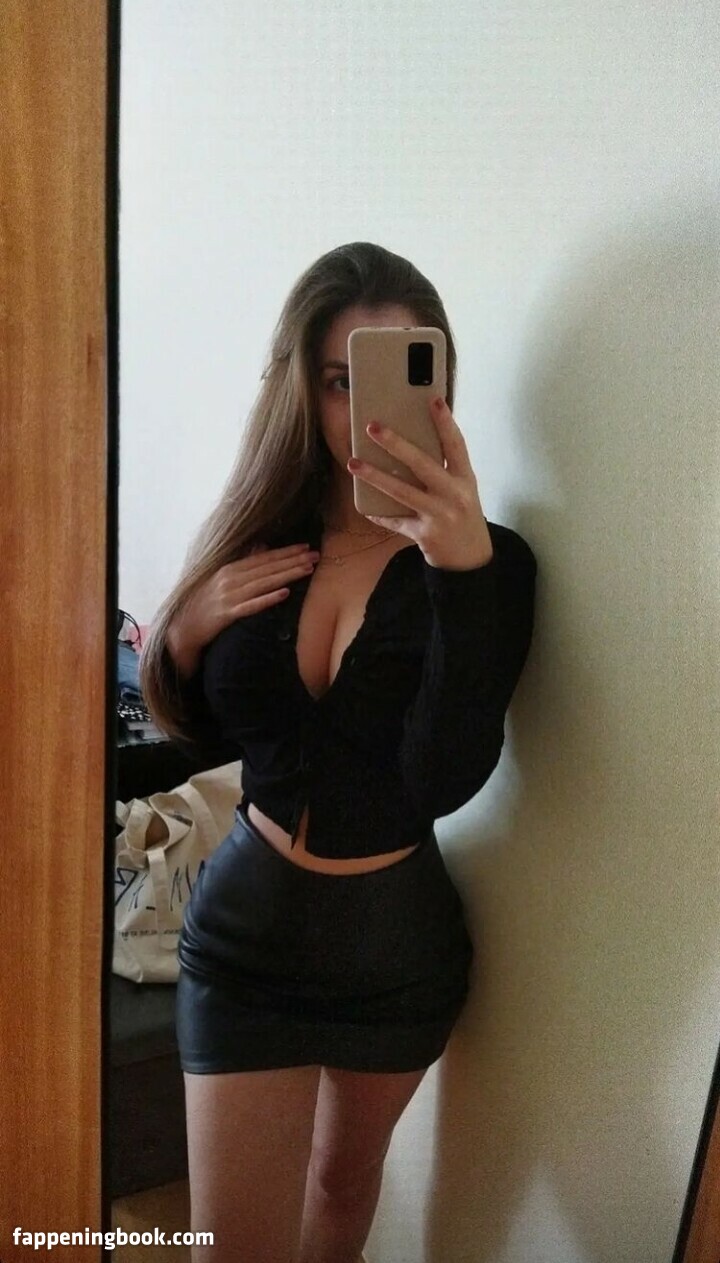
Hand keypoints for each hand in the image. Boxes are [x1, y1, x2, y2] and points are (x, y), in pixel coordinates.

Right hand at [166, 543, 319, 675]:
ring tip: (307, 569)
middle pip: (267, 568)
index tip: (306, 546)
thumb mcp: (221, 578)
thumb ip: (242, 563)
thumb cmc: (204, 602)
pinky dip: (268, 599)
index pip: (263, 558)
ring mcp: (228, 597)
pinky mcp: (227, 615)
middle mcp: (230, 579)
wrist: (183, 626)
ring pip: (263, 583)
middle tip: (315, 555)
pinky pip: (251, 606)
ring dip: (287, 575)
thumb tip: (262, 547)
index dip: (286, 552)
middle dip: (293, 560)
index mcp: (230, 568)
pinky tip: (284, 594)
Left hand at [347, 397, 493, 569]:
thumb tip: (410, 443)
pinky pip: (396, 521)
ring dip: (375, 476)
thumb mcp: (463, 490)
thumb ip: (445, 469)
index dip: (445, 422)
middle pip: (423, 464)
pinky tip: (366, 508)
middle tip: (373, 427)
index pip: (456, 445)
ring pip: (402, 492)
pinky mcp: (425, 534)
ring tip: (354, 463)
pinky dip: (380, 514)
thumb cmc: (462, 515)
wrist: (470, 557)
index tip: (433, 399)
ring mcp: (439, 515)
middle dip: (396, 444)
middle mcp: (454, 495)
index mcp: (466, 479)